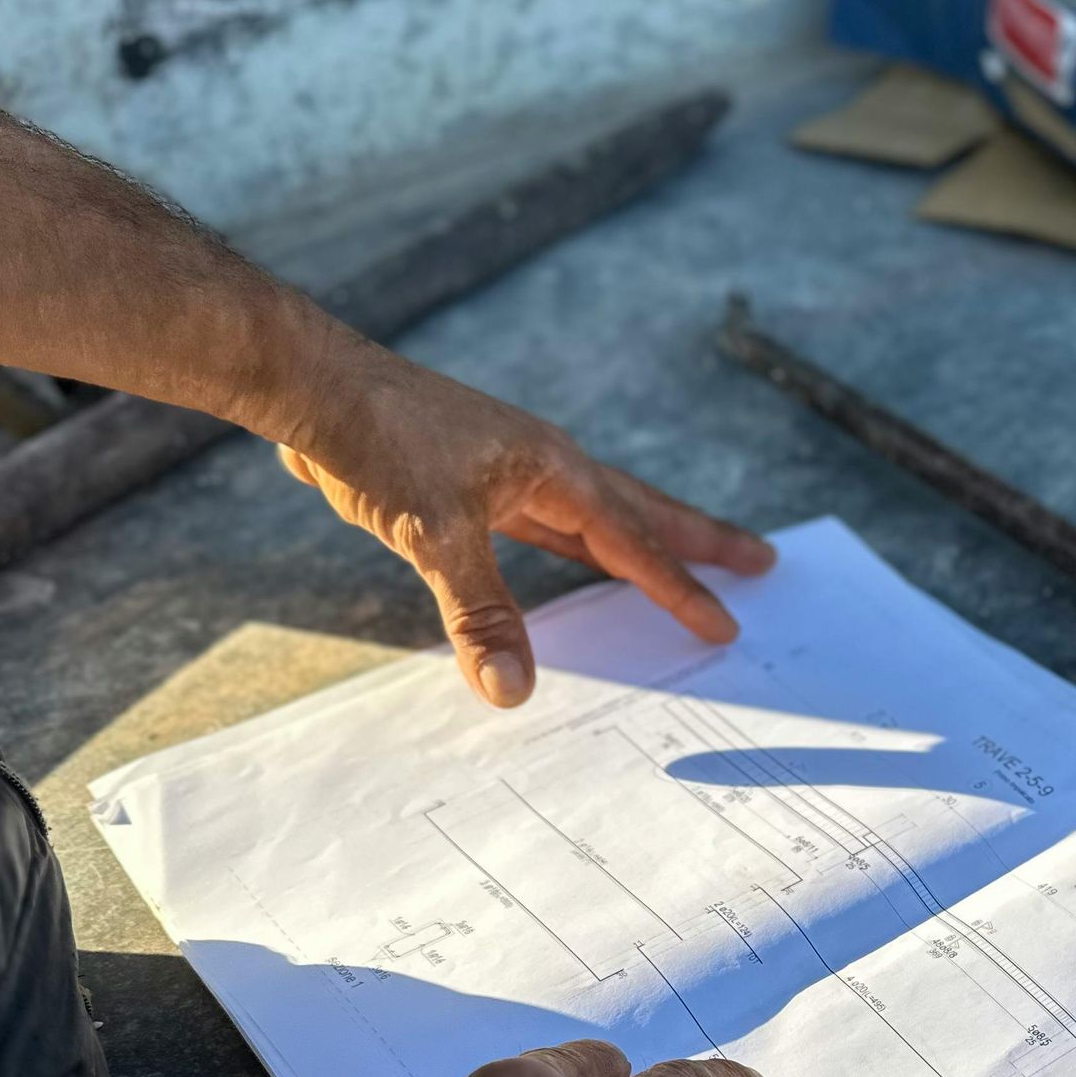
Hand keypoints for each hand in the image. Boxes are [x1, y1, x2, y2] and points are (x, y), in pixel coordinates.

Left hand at [277, 341, 773, 708]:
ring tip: (692, 561)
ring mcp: (513, 470)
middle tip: (762, 561)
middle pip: (643, 512)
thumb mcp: (434, 533)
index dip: (680, 589)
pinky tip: (585, 556)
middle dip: (701, 542)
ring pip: (601, 516)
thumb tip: (512, 689)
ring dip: (649, 542)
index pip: (633, 542)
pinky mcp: (476, 481)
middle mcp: (546, 465)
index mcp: (553, 471)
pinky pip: (554, 523)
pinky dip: (586, 545)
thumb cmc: (376, 440)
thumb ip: (479, 614)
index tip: (726, 623)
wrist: (313, 388)